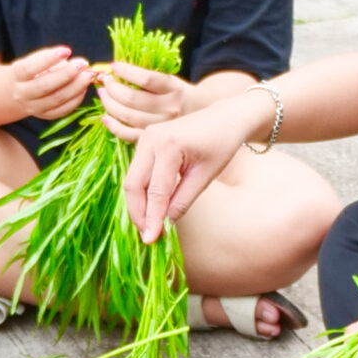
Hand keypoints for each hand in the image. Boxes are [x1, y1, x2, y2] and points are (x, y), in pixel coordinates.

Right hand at [10, 46, 94, 121]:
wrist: (16, 93)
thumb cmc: (30, 72)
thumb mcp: (34, 61)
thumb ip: (54, 59)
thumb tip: (80, 63)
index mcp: (16, 76)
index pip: (29, 68)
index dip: (48, 59)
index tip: (67, 50)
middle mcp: (22, 94)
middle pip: (44, 86)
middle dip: (66, 74)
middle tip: (83, 64)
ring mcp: (33, 107)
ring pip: (56, 99)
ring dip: (76, 87)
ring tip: (88, 75)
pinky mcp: (45, 115)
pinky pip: (63, 110)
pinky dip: (76, 99)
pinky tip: (83, 87)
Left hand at [97, 64, 190, 141]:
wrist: (200, 113)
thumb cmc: (178, 93)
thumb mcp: (171, 79)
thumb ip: (148, 76)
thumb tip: (116, 69)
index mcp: (174, 88)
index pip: (147, 79)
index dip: (127, 72)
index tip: (114, 66)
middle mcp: (169, 107)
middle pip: (132, 99)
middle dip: (112, 88)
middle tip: (105, 81)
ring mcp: (161, 125)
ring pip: (128, 116)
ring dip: (109, 104)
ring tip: (103, 94)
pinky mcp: (155, 138)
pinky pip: (128, 134)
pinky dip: (113, 126)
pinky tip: (105, 117)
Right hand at [123, 89, 262, 242]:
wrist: (226, 118)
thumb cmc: (221, 144)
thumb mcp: (205, 175)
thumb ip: (183, 200)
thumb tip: (165, 224)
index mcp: (168, 146)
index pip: (156, 191)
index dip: (153, 218)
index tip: (151, 240)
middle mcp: (150, 139)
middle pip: (134, 185)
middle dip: (139, 213)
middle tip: (148, 236)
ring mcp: (145, 138)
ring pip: (132, 179)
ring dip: (138, 204)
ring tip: (150, 226)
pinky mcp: (145, 141)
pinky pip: (137, 171)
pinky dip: (142, 192)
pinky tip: (150, 208)